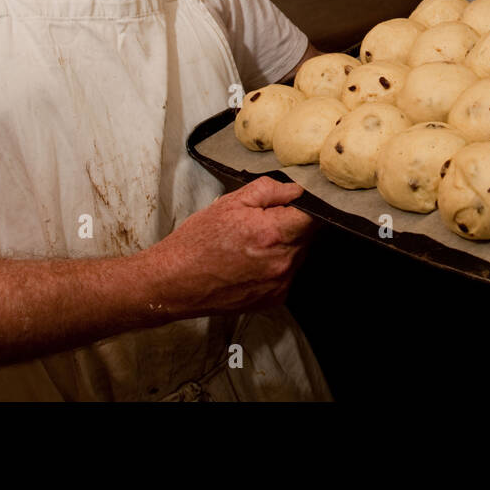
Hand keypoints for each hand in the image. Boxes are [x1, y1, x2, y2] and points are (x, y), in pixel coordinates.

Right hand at [147, 176, 316, 316]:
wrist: (175, 282)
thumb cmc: (197, 242)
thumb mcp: (230, 202)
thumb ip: (270, 190)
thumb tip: (296, 190)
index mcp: (273, 234)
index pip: (314, 215)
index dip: (304, 206)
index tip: (292, 205)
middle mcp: (282, 262)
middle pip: (307, 236)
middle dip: (292, 225)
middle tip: (262, 224)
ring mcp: (279, 284)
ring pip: (298, 255)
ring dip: (285, 246)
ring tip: (253, 244)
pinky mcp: (274, 299)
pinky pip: (287, 275)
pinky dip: (276, 266)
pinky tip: (252, 263)